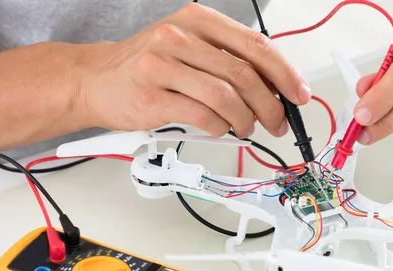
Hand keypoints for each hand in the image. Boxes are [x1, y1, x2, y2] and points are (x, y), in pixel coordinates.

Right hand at [77, 3, 310, 137]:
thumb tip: (273, 89)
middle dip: (271, 105)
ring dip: (246, 120)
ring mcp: (163, 65)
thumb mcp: (188, 48)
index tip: (298, 95)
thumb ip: (227, 61)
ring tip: (247, 128)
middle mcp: (180, 36)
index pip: (255, 46)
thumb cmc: (146, 67)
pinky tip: (220, 129)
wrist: (94, 80)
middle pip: (245, 74)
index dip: (285, 74)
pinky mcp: (152, 96)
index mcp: (197, 20)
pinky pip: (202, 116)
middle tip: (278, 122)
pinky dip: (219, 128)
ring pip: (226, 97)